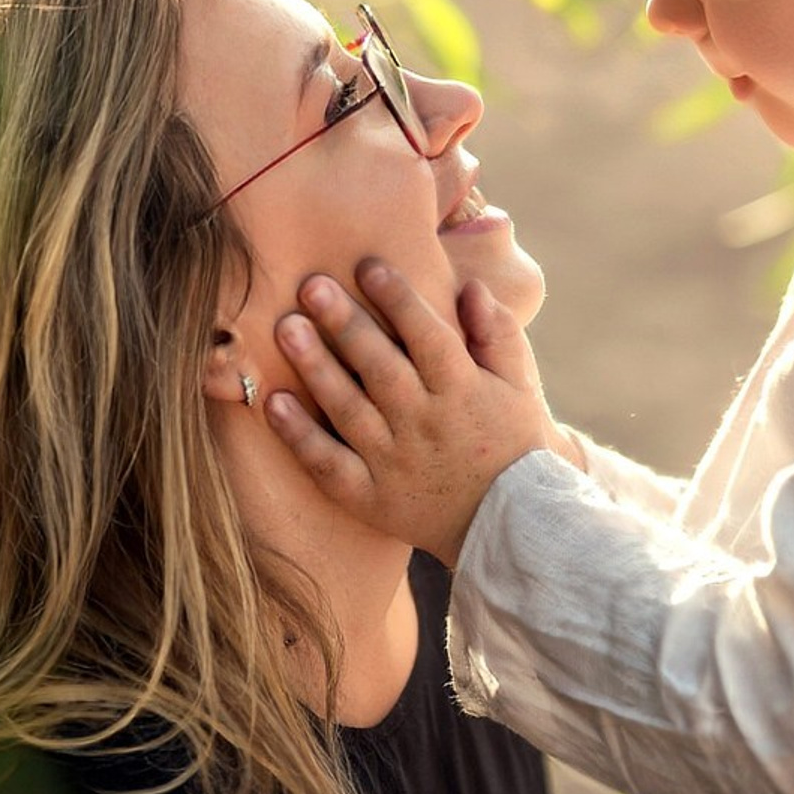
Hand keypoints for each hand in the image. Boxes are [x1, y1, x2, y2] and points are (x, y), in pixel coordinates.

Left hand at [266, 258, 578, 565]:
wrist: (511, 527)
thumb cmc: (513, 442)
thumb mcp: (519, 385)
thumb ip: (497, 332)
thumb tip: (469, 287)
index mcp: (463, 391)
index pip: (428, 336)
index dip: (399, 299)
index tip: (369, 265)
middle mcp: (426, 424)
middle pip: (379, 367)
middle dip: (345, 323)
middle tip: (312, 284)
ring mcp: (394, 464)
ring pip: (348, 409)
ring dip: (315, 368)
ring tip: (287, 328)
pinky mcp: (370, 498)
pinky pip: (329, 464)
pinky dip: (299, 436)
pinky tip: (274, 402)